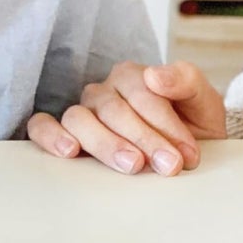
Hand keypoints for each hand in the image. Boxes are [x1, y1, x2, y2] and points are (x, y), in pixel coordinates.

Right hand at [25, 61, 226, 176]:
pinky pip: (41, 126)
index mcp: (132, 76)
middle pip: (113, 110)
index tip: (187, 155)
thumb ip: (185, 80)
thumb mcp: (202, 101)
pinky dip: (50, 135)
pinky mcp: (65, 133)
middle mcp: (102, 91)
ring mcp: (81, 112)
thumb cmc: (190, 125)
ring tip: (131, 165)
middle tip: (168, 167)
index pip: (142, 94)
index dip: (166, 125)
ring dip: (106, 143)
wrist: (186, 152)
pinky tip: (69, 152)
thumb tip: (154, 75)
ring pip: (79, 119)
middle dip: (144, 139)